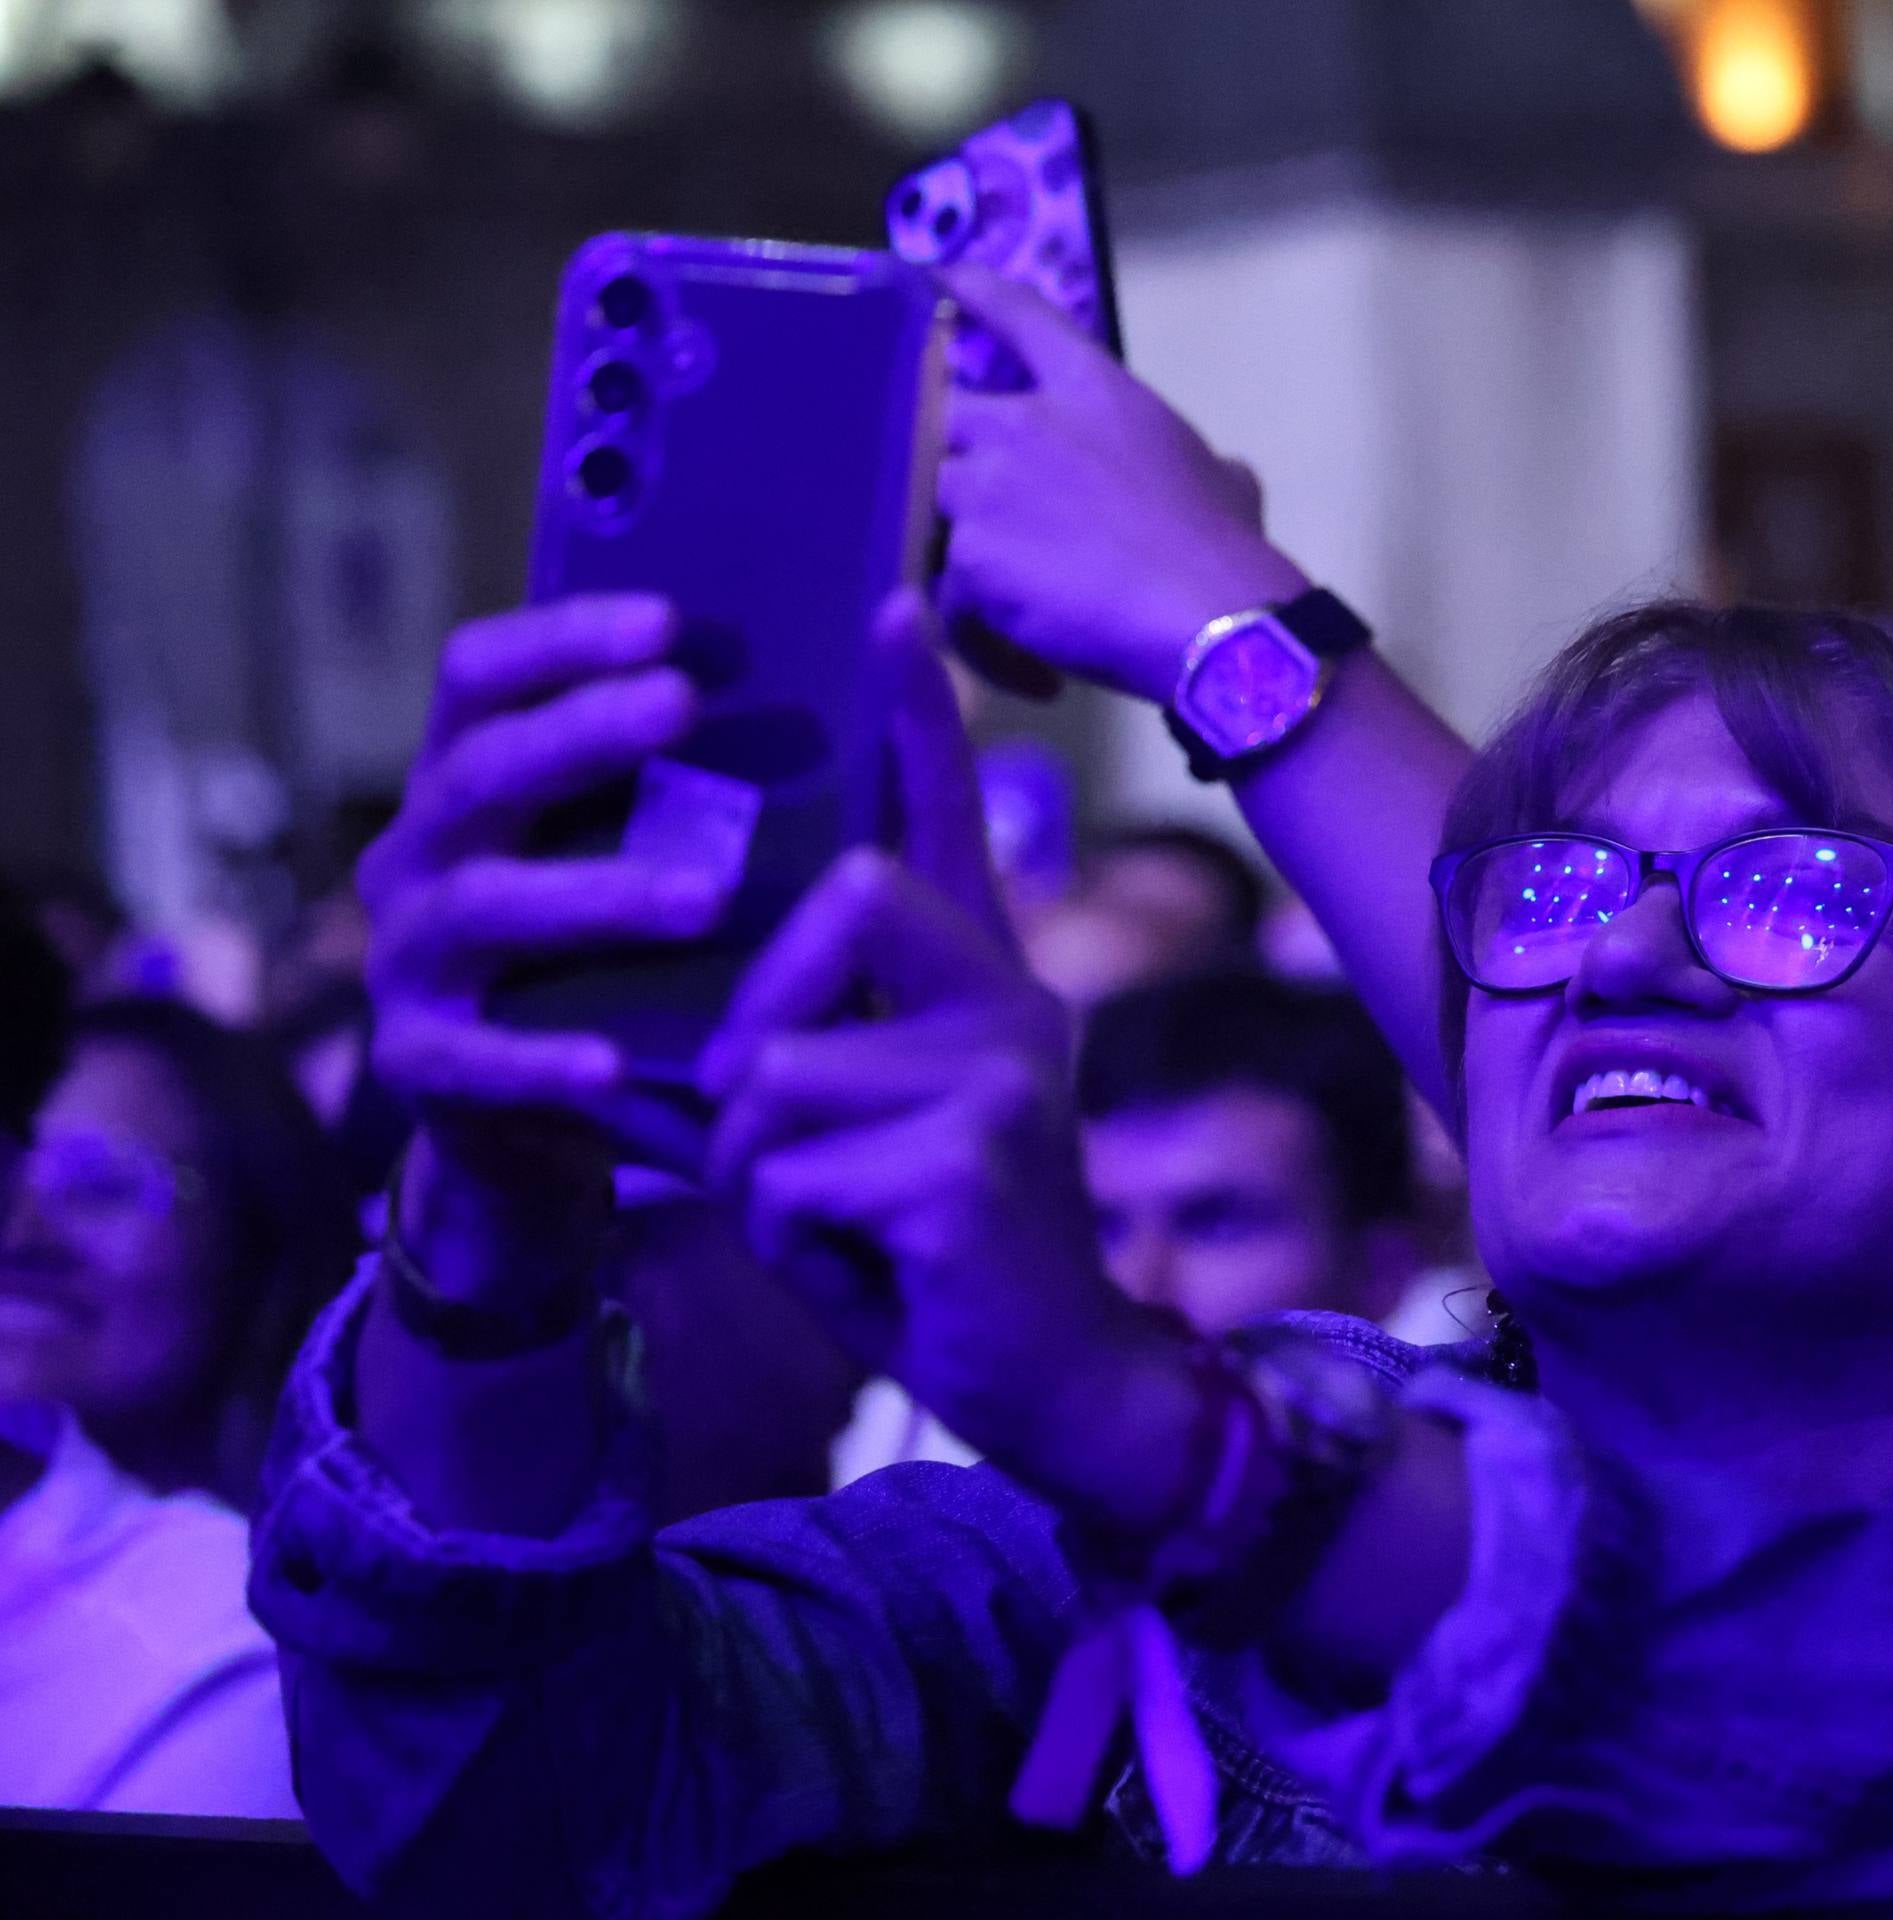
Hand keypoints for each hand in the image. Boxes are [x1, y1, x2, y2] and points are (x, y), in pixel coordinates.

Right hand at [359, 596, 728, 1291]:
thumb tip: (850, 664)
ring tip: (707, 898)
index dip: (560, 638)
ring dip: (596, 894)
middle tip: (684, 704)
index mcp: (466, 781)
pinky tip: (617, 1063)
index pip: (481, 676)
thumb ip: (700, 775)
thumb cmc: (616, 955)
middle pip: (483, 770)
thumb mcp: (643, 853)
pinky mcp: (419, 1063)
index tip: (668, 621)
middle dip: (581, 733)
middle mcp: (418, 853)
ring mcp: (408, 958)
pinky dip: (544, 1059)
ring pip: (488, 904)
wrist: (543, 1121)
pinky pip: (478, 1058)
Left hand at [697, 594, 1178, 1508]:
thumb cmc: (936, 1248)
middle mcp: (1010, 1000)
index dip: (916, 714)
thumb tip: (697, 1019)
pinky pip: (783, 1165)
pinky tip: (870, 1265)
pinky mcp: (966, 1158)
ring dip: (758, 1169)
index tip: (891, 598)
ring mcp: (999, 1074)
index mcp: (985, 980)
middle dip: (756, 1025)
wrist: (1053, 1379)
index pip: (942, 822)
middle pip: (837, 901)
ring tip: (839, 1222)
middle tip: (776, 1130)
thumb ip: (814, 1046)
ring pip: (771, 1066)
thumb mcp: (867, 1125)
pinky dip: (788, 1233)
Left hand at [934, 263, 1308, 705]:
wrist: (1213, 615)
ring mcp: (989, 487)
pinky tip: (1040, 677)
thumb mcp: (1224, 478)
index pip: (1020, 316)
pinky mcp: (971, 556)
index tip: (939, 279)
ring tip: (1023, 618)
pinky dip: (991, 645)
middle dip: (957, 463)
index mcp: (1092, 388)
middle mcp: (1026, 422)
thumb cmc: (1227, 545)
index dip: (974, 294)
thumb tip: (1224, 473)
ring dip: (971, 562)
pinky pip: (954, 599)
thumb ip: (1199, 460)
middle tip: (990, 520)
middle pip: (943, 417)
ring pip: (939, 512)